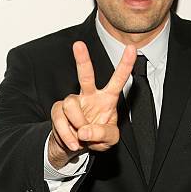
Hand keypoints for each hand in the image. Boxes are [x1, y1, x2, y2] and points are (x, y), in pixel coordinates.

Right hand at [48, 40, 136, 168]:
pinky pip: (60, 119)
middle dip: (82, 60)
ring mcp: (73, 102)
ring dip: (77, 124)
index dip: (126, 65)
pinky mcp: (58, 110)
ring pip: (71, 105)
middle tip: (78, 45)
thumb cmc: (97, 138)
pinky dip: (66, 134)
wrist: (77, 146)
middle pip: (85, 75)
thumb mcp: (110, 140)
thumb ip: (103, 134)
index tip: (131, 48)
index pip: (118, 80)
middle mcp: (89, 95)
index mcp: (107, 99)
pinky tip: (73, 141)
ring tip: (81, 137)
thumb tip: (84, 131)